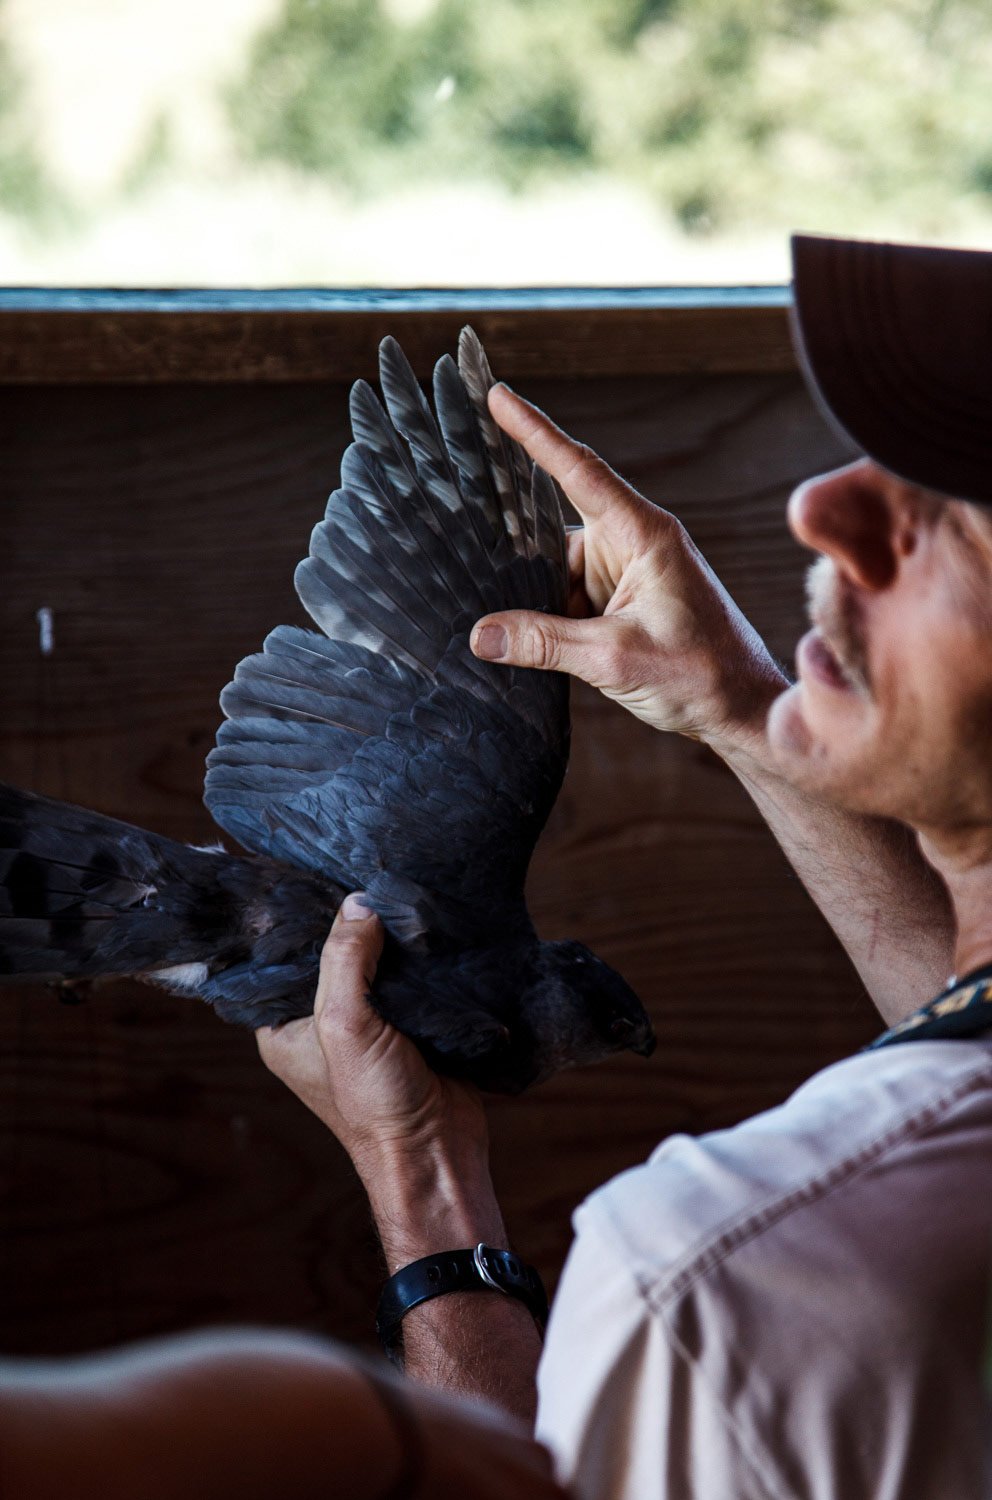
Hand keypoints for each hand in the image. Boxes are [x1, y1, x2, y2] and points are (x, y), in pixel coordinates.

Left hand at [256, 895, 505, 1270]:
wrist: (439, 1152)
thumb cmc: (377, 1104)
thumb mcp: (346, 1026)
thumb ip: (345, 961)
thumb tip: (358, 902)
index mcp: (284, 1026)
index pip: (281, 958)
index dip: (298, 920)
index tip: (316, 875)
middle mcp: (320, 1023)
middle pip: (329, 954)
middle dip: (350, 923)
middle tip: (368, 876)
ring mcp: (366, 1024)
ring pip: (373, 962)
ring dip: (389, 938)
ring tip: (401, 893)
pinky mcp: (408, 1024)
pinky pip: (407, 978)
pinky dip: (417, 958)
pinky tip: (426, 927)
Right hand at [472, 383, 786, 757]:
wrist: (741, 711)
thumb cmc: (699, 674)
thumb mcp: (613, 656)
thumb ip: (544, 642)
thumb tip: (481, 635)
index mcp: (643, 534)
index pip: (578, 470)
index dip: (535, 432)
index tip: (497, 395)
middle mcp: (632, 543)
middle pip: (553, 528)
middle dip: (517, 548)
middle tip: (469, 555)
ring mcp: (624, 573)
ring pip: (555, 569)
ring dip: (533, 596)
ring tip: (500, 626)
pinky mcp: (619, 602)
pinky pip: (566, 597)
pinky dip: (546, 618)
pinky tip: (523, 641)